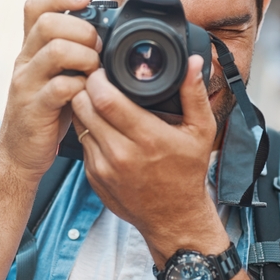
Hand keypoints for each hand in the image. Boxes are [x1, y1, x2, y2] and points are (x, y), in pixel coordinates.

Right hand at [0, 0, 101, 181]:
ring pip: (55, 50)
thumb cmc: (47, 111)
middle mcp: (25, 61)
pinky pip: (61, 87)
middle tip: (97, 47)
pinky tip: (88, 93)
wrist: (19, 153)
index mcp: (30, 49)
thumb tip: (103, 24)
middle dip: (82, 29)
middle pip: (48, 22)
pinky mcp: (35, 109)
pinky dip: (81, 86)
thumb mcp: (56, 75)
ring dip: (85, 56)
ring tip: (94, 69)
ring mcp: (27, 84)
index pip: (36, 6)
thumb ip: (72, 51)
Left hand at [70, 54, 226, 263]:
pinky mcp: (92, 176)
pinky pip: (81, 142)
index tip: (103, 70)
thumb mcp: (201, 132)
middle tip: (96, 80)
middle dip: (85, 88)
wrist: (173, 218)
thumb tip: (192, 61)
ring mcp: (103, 167)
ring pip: (78, 122)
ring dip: (82, 107)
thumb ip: (194, 94)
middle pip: (83, 106)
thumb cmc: (187, 173)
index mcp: (147, 138)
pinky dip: (87, 129)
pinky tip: (100, 124)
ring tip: (96, 99)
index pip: (105, 99)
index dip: (98, 78)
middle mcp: (121, 153)